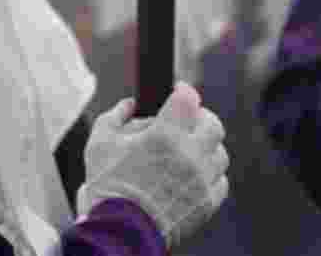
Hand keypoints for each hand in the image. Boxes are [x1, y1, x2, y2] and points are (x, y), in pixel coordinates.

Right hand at [77, 82, 228, 248]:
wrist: (118, 230)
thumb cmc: (107, 186)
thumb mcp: (100, 142)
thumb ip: (115, 116)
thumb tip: (129, 105)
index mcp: (163, 136)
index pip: (188, 99)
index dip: (183, 91)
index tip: (178, 91)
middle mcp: (189, 156)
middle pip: (213, 124)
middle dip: (200, 117)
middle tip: (187, 120)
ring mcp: (201, 180)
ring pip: (219, 153)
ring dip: (205, 147)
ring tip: (188, 151)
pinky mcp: (207, 202)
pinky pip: (220, 181)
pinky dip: (209, 174)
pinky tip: (192, 175)